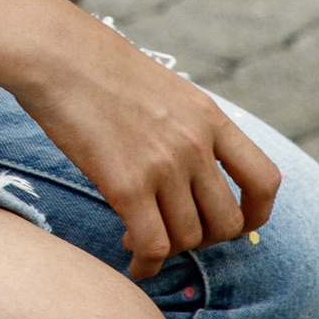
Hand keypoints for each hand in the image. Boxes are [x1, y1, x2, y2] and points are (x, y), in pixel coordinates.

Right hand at [13, 4, 281, 277]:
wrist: (55, 53)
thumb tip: (195, 169)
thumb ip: (188, 127)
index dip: (256, 214)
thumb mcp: (165, 89)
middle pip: (226, 222)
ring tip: (138, 240)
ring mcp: (163, 164)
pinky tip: (132, 262)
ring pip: (188, 238)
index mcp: (209, 117)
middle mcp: (195, 143)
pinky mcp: (126, 184)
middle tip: (174, 233)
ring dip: (167, 250)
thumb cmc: (98, 67)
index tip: (235, 224)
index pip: (264, 180)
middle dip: (203, 239)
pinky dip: (145, 265)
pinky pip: (152, 245)